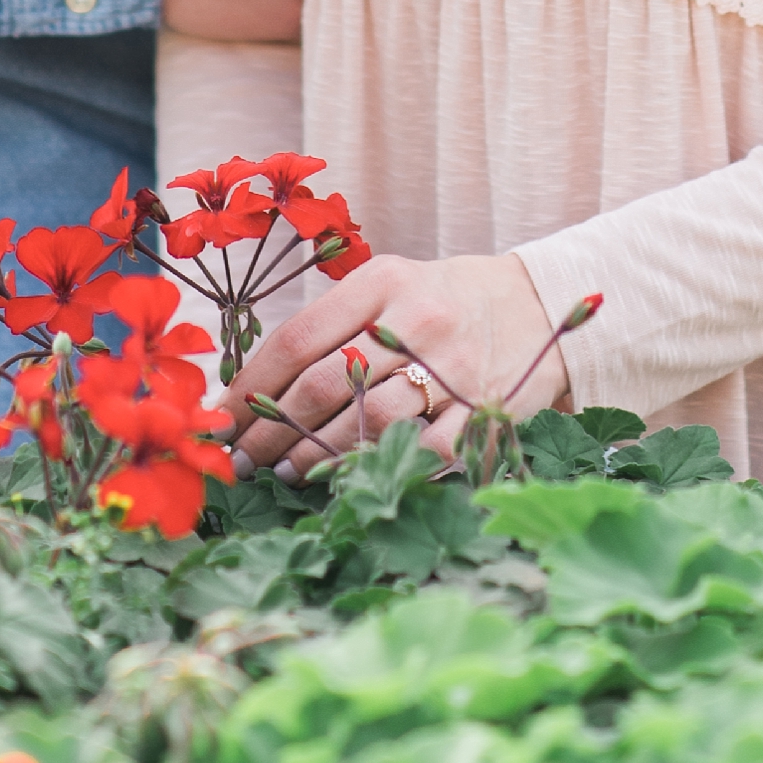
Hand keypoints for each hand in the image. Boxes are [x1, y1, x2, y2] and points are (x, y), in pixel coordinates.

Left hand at [225, 251, 565, 471]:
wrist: (539, 304)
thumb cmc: (443, 299)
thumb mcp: (390, 284)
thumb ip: (334, 322)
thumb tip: (256, 381)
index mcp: (383, 281)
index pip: (298, 338)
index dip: (252, 384)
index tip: (223, 415)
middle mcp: (414, 320)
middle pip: (323, 386)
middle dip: (271, 430)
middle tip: (242, 458)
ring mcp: (450, 369)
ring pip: (364, 423)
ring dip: (314, 456)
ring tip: (285, 471)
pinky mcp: (479, 411)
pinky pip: (420, 452)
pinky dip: (378, 470)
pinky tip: (347, 480)